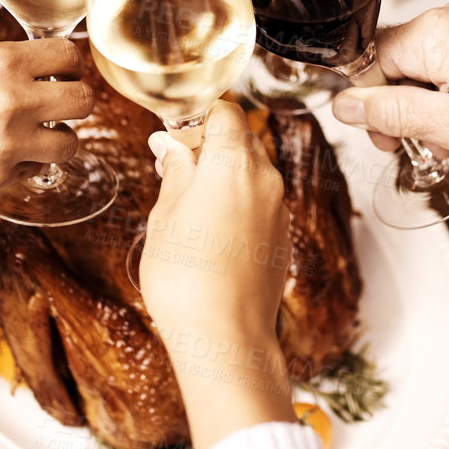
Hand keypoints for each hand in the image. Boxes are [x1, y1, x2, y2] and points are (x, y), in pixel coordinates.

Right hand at [0, 38, 94, 224]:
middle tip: (57, 104)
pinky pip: (35, 169)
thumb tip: (38, 73)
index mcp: (3, 61)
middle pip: (84, 101)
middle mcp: (14, 101)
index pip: (70, 56)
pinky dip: (25, 164)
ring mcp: (9, 144)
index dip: (68, 64)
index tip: (62, 72)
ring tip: (34, 134)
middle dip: (73, 101)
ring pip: (70, 143)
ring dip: (57, 138)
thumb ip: (1, 67)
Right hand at [140, 101, 291, 341]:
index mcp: (233, 162)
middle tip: (175, 165)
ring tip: (190, 202)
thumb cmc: (186, 278)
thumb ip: (175, 171)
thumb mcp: (166, 215)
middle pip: (242, 138)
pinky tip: (212, 229)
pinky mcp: (283, 235)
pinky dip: (240, 200)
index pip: (225, 110)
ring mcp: (279, 208)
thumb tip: (170, 145)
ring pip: (254, 170)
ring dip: (225, 173)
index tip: (175, 129)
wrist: (225, 337)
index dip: (198, 113)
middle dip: (210, 142)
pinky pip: (262, 200)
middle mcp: (265, 178)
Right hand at [330, 0, 448, 172]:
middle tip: (429, 147)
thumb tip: (346, 105)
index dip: (372, 105)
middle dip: (410, 110)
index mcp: (437, 31)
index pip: (371, 60)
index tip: (387, 137)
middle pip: (403, 62)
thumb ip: (390, 113)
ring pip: (435, 66)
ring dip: (442, 109)